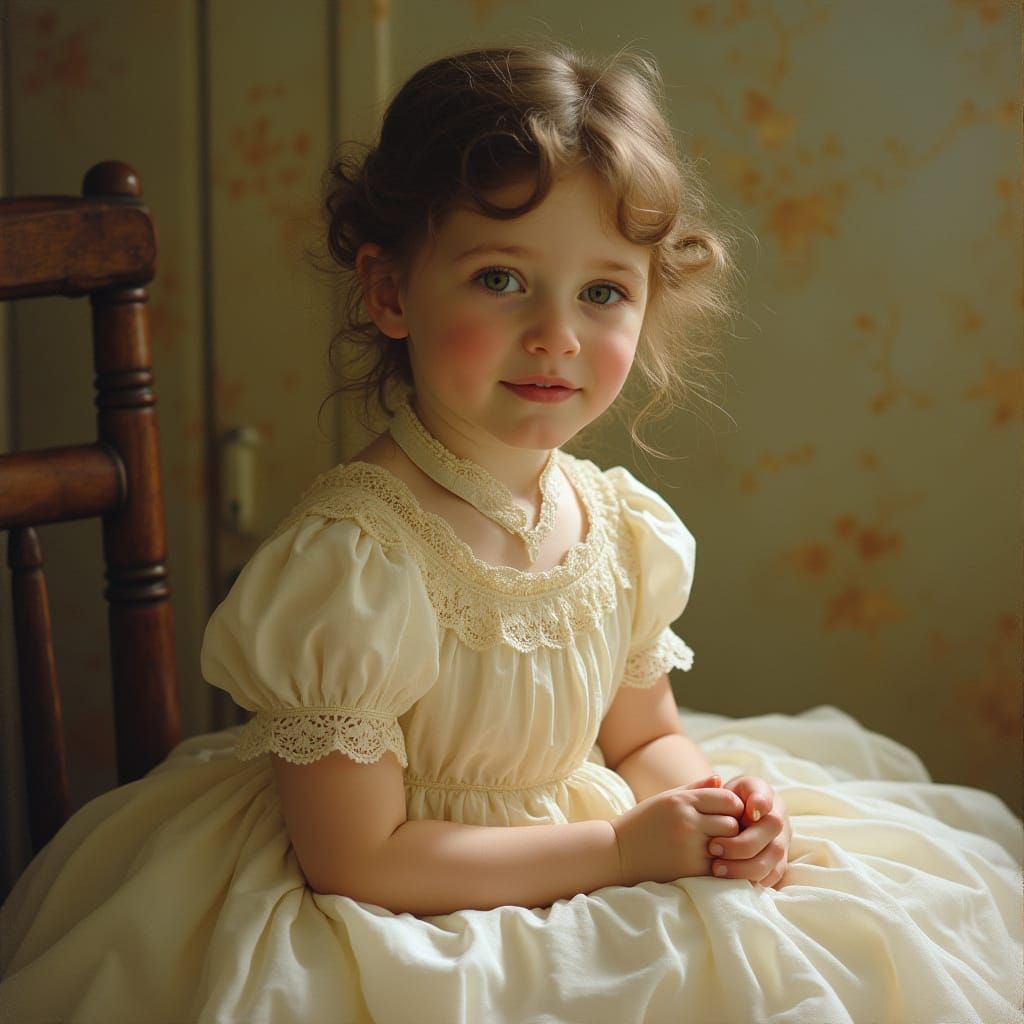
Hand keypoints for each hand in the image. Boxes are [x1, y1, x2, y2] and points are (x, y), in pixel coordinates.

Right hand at [610, 774, 745, 885]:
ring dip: (728, 847)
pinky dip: (720, 864)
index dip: (733, 806)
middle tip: (724, 833)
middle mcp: (687, 822)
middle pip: (732, 823)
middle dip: (732, 828)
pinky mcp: (690, 871)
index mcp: (681, 801)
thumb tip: (720, 779)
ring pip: (730, 846)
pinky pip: (720, 866)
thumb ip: (695, 788)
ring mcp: (689, 848)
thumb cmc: (642, 823)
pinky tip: (711, 861)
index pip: (728, 799)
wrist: (617, 854)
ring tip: (720, 847)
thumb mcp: (665, 799)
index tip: (726, 813)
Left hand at [706, 775, 790, 887]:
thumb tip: (756, 808)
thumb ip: (727, 792)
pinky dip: (751, 879)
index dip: (759, 804)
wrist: (726, 819)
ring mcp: (782, 843)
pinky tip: (730, 880)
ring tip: (717, 868)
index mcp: (766, 795)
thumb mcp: (720, 791)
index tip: (747, 811)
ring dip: (744, 867)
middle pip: (772, 831)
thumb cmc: (720, 804)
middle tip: (713, 847)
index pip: (767, 798)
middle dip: (742, 845)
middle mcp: (780, 819)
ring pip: (773, 859)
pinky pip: (771, 876)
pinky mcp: (778, 864)